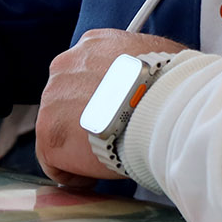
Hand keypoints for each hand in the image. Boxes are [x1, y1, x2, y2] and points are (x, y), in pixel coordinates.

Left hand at [35, 29, 188, 189]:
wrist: (165, 107)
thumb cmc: (172, 85)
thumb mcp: (153, 55)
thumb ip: (135, 67)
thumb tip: (145, 82)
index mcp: (90, 45)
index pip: (83, 75)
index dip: (97, 100)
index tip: (111, 116)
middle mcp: (65, 66)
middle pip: (66, 100)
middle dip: (85, 120)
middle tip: (111, 138)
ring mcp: (52, 100)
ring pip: (58, 129)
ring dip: (78, 145)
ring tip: (106, 158)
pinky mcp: (50, 133)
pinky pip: (52, 160)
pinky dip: (72, 171)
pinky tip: (94, 176)